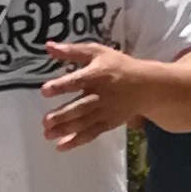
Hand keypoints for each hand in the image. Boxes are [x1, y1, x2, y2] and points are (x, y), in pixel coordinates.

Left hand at [39, 38, 155, 148]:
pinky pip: (91, 133)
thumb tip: (48, 46)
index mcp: (97, 75)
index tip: (44, 91)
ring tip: (47, 134)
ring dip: (65, 129)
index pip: (77, 81)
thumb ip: (72, 51)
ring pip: (84, 122)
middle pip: (80, 106)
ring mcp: (105, 111)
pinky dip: (77, 141)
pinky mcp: (108, 123)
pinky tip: (61, 146)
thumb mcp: (96, 52)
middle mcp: (100, 95)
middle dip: (63, 115)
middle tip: (45, 121)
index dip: (61, 86)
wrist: (145, 86)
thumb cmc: (117, 65)